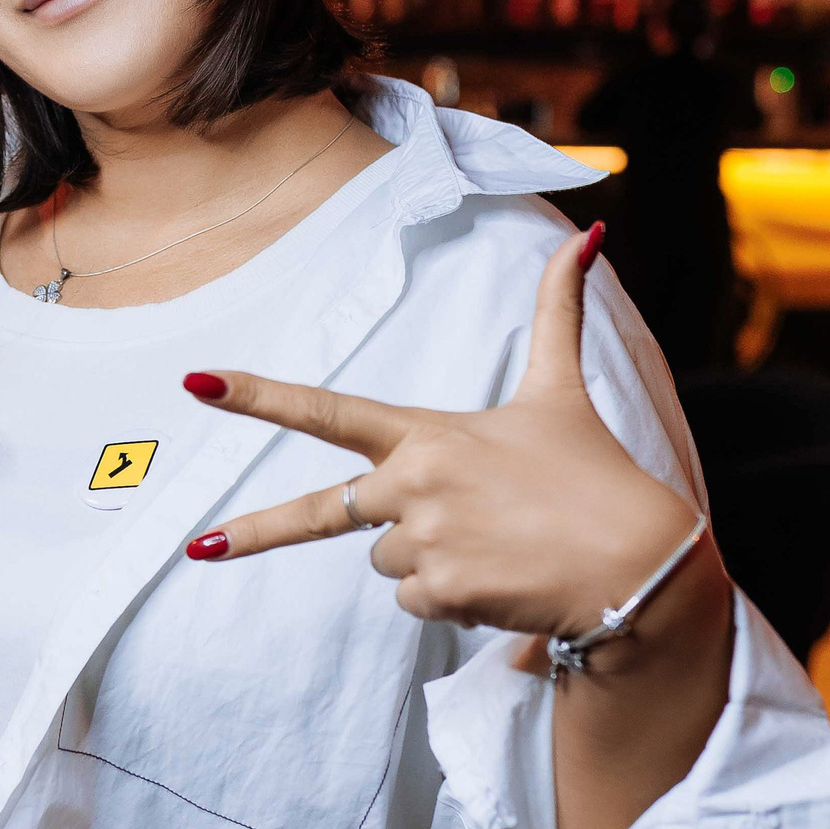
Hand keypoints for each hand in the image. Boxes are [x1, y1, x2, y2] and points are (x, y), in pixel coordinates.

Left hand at [182, 223, 716, 643]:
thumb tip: (594, 229)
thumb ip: (560, 311)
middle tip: (198, 548)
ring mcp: (422, 540)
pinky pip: (414, 600)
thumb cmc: (596, 475)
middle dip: (257, 532)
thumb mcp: (564, 390)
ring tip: (494, 543)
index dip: (257, 396)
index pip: (326, 411)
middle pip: (326, 513)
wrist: (635, 567)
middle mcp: (413, 484)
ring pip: (386, 559)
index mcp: (427, 434)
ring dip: (427, 559)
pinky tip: (498, 579)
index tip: (194, 384)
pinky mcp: (439, 592)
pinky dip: (450, 596)